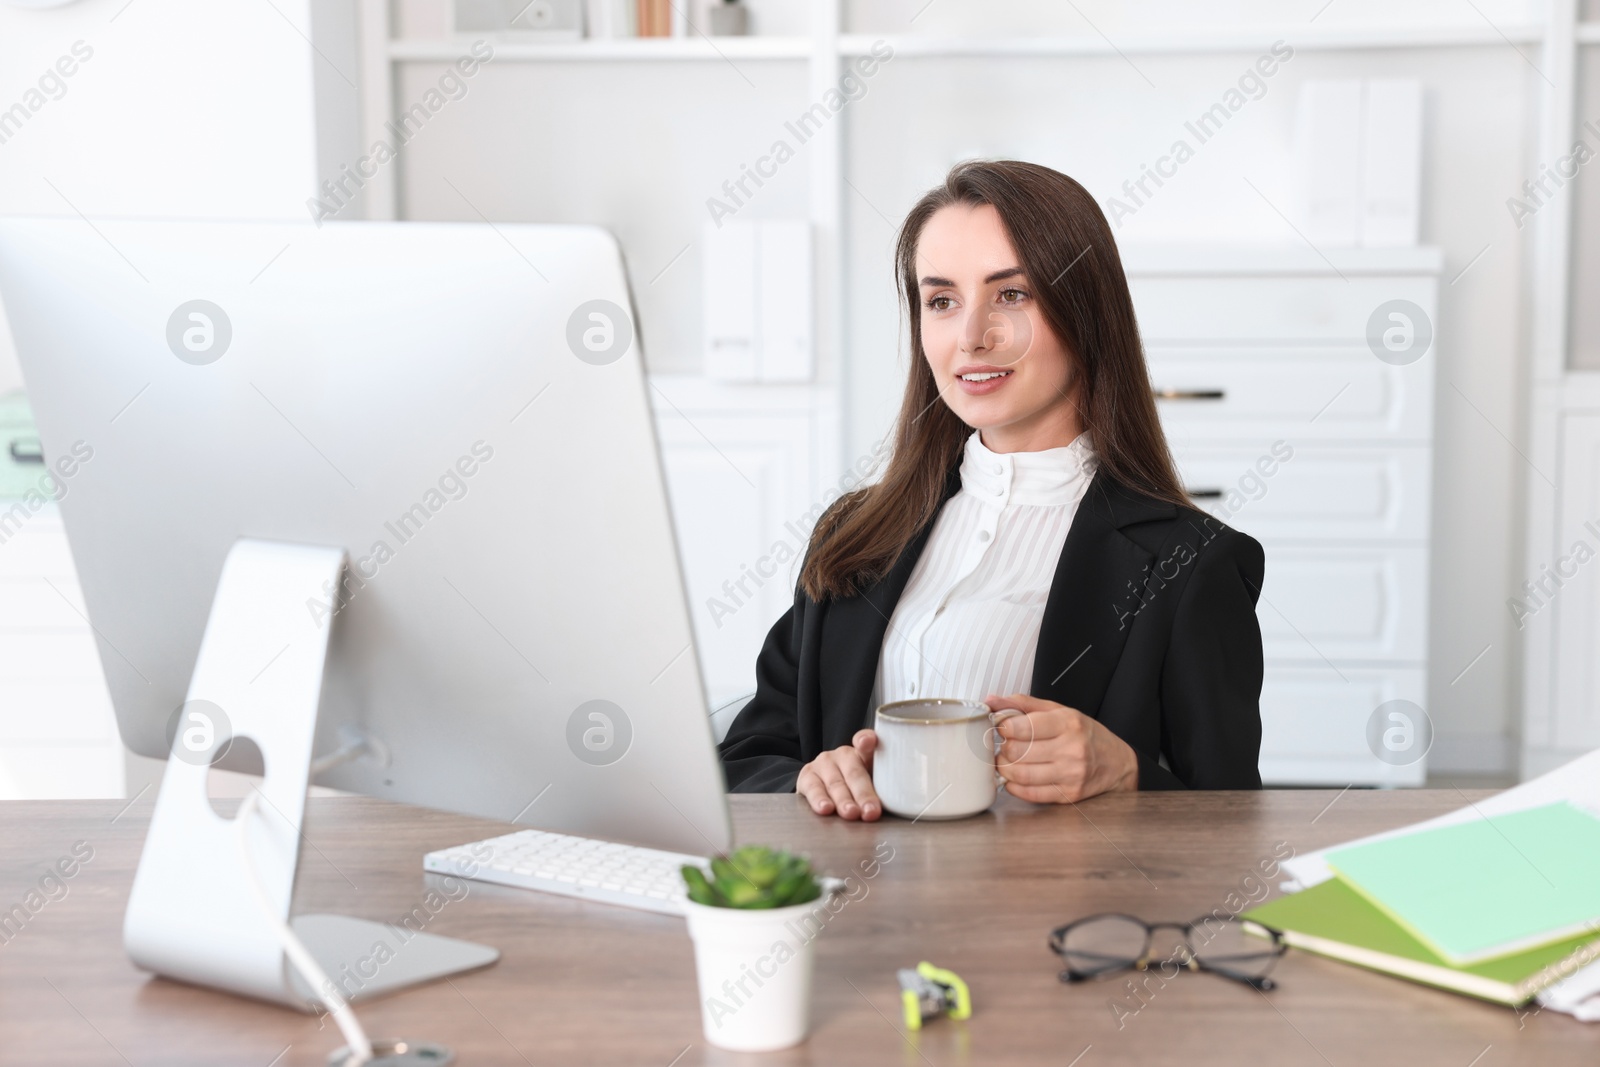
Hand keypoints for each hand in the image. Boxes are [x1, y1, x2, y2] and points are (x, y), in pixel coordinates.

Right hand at [796, 729, 880, 819]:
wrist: (825, 788)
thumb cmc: (858, 788)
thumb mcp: (875, 783)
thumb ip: (888, 787)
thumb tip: (903, 803)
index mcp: (864, 753)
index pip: (867, 742)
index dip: (867, 741)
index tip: (866, 742)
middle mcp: (843, 754)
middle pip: (854, 773)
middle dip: (863, 794)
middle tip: (871, 811)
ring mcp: (824, 763)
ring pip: (835, 783)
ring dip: (844, 800)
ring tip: (851, 813)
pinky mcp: (808, 775)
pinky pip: (813, 788)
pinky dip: (819, 800)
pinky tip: (825, 809)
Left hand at [985, 693, 1138, 802]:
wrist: (1118, 764)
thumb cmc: (1086, 734)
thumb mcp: (1060, 711)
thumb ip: (1024, 704)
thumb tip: (992, 701)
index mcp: (1068, 724)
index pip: (1023, 727)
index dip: (1003, 727)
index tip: (1001, 727)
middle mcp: (1071, 749)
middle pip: (1017, 752)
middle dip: (1003, 748)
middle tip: (1003, 745)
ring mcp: (1071, 775)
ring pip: (1020, 774)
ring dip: (1005, 768)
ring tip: (1006, 761)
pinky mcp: (1068, 795)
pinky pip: (1030, 794)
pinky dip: (1014, 786)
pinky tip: (1015, 777)